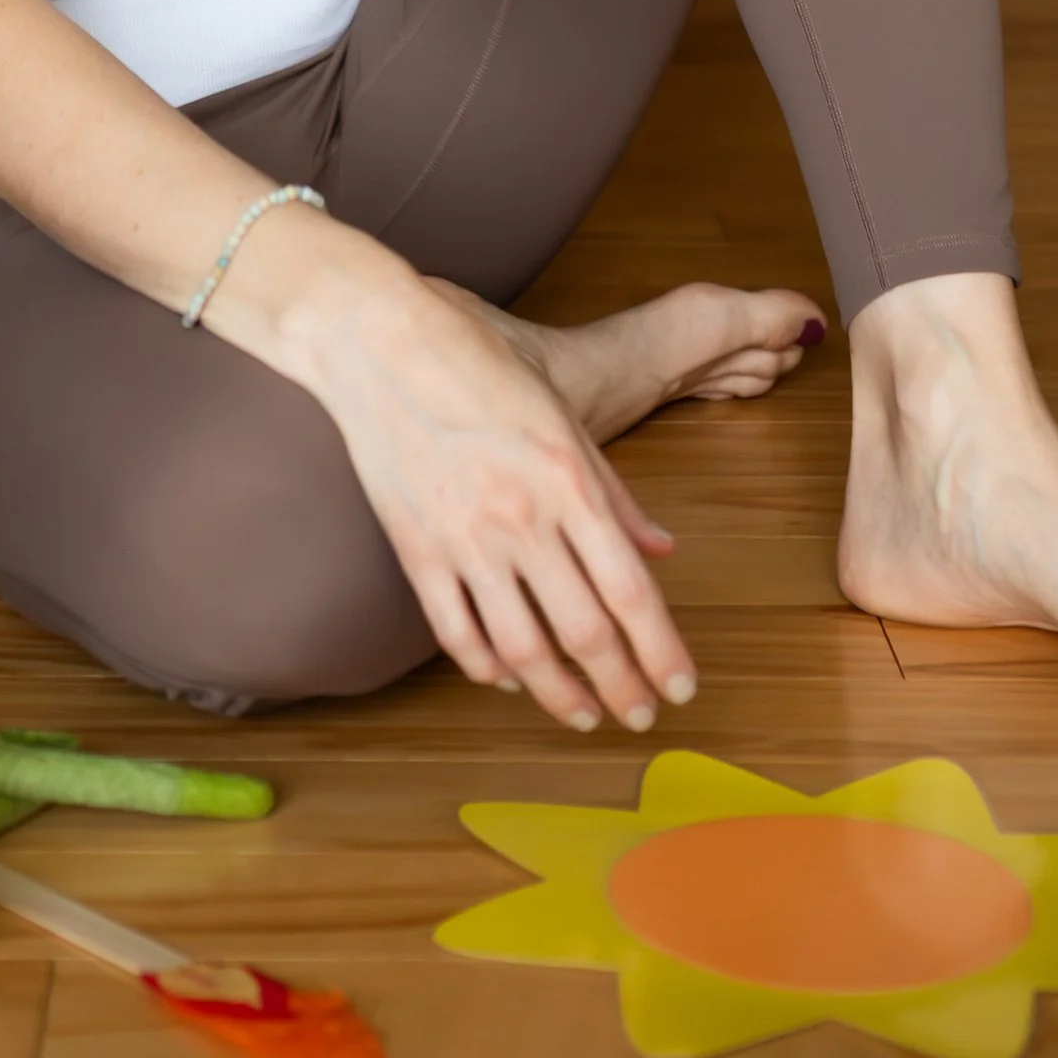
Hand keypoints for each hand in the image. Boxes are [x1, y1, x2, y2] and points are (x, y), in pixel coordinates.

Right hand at [276, 259, 697, 730]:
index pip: (630, 591)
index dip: (661, 652)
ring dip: (558, 695)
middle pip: (585, 632)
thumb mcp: (561, 408)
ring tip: (583, 715)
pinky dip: (484, 668)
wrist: (377, 341)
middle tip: (641, 716)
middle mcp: (520, 519)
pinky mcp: (415, 550)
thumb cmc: (474, 357)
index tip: (681, 688)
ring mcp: (463, 541)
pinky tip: (506, 679)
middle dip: (622, 687)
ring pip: (521, 649)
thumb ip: (613, 489)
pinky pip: (454, 632)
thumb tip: (658, 551)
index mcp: (566, 479)